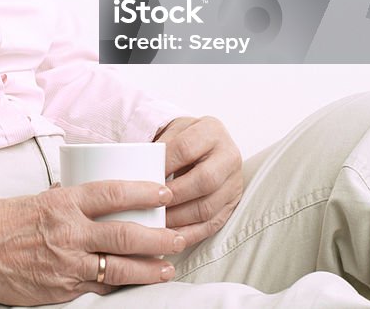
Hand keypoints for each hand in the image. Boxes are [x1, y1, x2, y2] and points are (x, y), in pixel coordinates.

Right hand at [0, 180, 183, 303]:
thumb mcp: (36, 199)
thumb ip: (69, 201)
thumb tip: (97, 198)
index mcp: (61, 203)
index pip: (112, 193)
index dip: (144, 191)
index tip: (166, 190)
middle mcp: (68, 233)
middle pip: (125, 235)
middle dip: (160, 236)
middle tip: (182, 234)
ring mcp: (65, 266)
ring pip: (119, 268)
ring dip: (150, 268)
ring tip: (170, 266)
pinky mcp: (61, 290)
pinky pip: (98, 288)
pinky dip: (120, 285)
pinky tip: (137, 283)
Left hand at [155, 116, 243, 247]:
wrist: (204, 146)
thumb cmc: (182, 141)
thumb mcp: (172, 133)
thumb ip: (158, 148)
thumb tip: (134, 173)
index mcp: (211, 131)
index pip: (186, 148)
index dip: (164, 165)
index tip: (145, 178)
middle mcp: (229, 156)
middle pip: (204, 181)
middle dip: (174, 196)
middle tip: (151, 204)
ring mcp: (234, 183)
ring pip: (208, 208)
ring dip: (180, 219)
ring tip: (157, 225)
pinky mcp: (233, 205)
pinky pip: (213, 225)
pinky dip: (190, 234)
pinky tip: (171, 237)